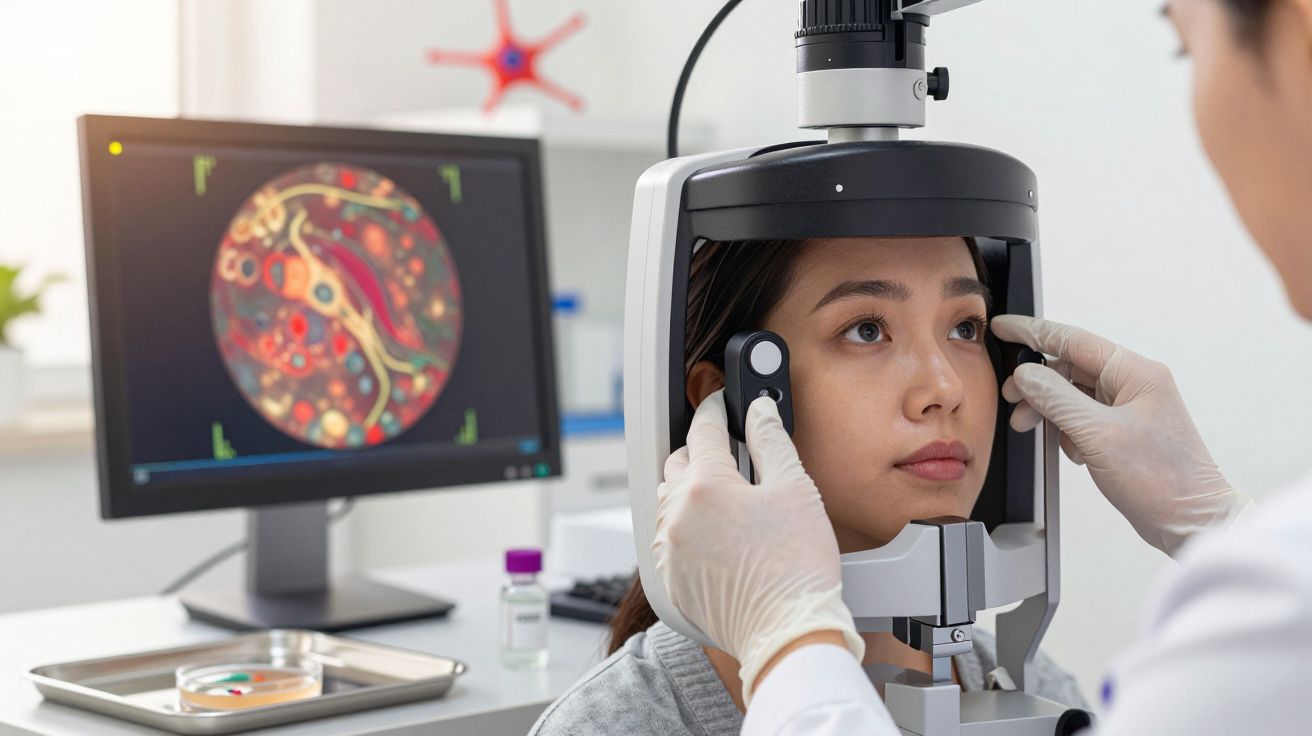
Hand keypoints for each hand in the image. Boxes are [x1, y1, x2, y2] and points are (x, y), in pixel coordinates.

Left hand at [653, 390, 863, 702]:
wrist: (788, 634)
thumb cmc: (797, 568)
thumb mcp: (794, 489)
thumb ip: (771, 441)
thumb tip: (758, 412)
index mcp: (704, 486)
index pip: (703, 430)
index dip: (715, 410)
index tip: (721, 404)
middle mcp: (677, 515)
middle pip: (679, 464)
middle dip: (700, 451)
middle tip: (729, 452)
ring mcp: (670, 550)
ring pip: (670, 502)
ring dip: (691, 491)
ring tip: (726, 495)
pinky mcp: (671, 579)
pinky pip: (671, 538)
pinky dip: (688, 527)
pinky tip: (718, 533)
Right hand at [992, 315, 1252, 557]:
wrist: (1191, 522)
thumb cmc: (1162, 479)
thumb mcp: (1098, 435)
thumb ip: (1057, 399)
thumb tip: (1026, 374)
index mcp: (1135, 373)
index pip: (1072, 340)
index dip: (1032, 332)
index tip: (1003, 328)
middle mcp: (1134, 384)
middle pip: (1070, 367)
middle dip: (1036, 382)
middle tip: (1010, 397)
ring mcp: (1129, 407)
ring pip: (1073, 393)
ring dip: (1048, 409)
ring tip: (1028, 426)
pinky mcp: (1123, 430)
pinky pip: (1083, 416)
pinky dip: (1066, 428)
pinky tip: (1067, 448)